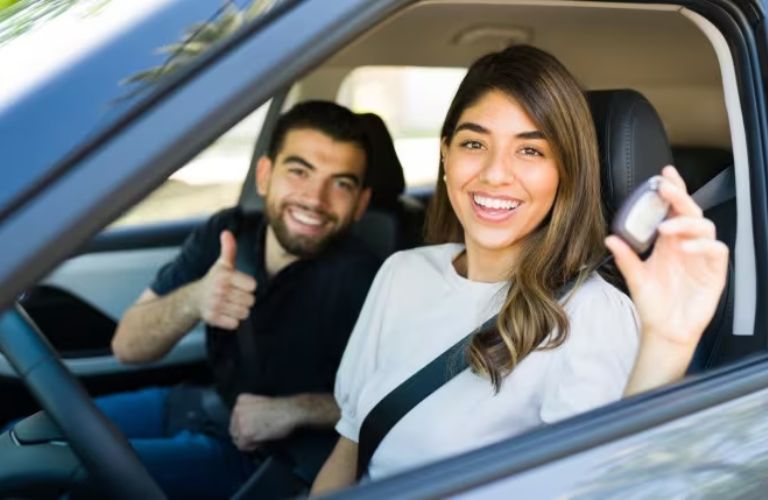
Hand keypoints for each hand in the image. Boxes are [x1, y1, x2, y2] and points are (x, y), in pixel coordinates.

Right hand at [194, 230, 256, 329]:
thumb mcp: (222, 264)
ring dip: (240, 311)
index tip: (239, 285)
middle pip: (250, 301)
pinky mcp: (212, 318)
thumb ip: (229, 249)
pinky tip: (225, 313)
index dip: (248, 286)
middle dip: (245, 300)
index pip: (253, 286)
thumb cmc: (214, 280)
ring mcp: (215, 305)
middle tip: (234, 296)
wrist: (194, 299)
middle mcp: (219, 290)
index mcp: (224, 275)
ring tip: (230, 304)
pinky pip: (235, 323)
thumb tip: (227, 233)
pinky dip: (232, 321)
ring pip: (244, 313)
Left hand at [229, 394, 299, 450]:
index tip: (254, 429)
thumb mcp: (259, 405)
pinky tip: (261, 440)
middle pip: (233, 430)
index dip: (244, 427)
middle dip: (244, 435)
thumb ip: (248, 412)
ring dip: (248, 441)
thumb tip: (243, 426)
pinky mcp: (245, 433)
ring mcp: (240, 421)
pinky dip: (252, 446)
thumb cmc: (281, 409)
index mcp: (241, 400)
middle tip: (258, 435)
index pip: (234, 419)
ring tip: (261, 436)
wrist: (291, 411)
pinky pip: (242, 446)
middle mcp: (237, 409)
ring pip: (237, 438)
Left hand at [606, 166, 728, 349]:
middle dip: (679, 197)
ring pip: (705, 226)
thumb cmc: (653, 303)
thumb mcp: (635, 278)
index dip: (671, 191)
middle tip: (665, 188)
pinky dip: (702, 244)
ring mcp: (702, 256)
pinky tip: (686, 246)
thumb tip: (610, 238)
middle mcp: (686, 244)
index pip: (672, 210)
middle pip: (689, 211)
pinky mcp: (714, 271)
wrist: (666, 330)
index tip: (663, 175)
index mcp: (667, 242)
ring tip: (666, 227)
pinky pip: (716, 249)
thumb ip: (626, 258)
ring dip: (686, 222)